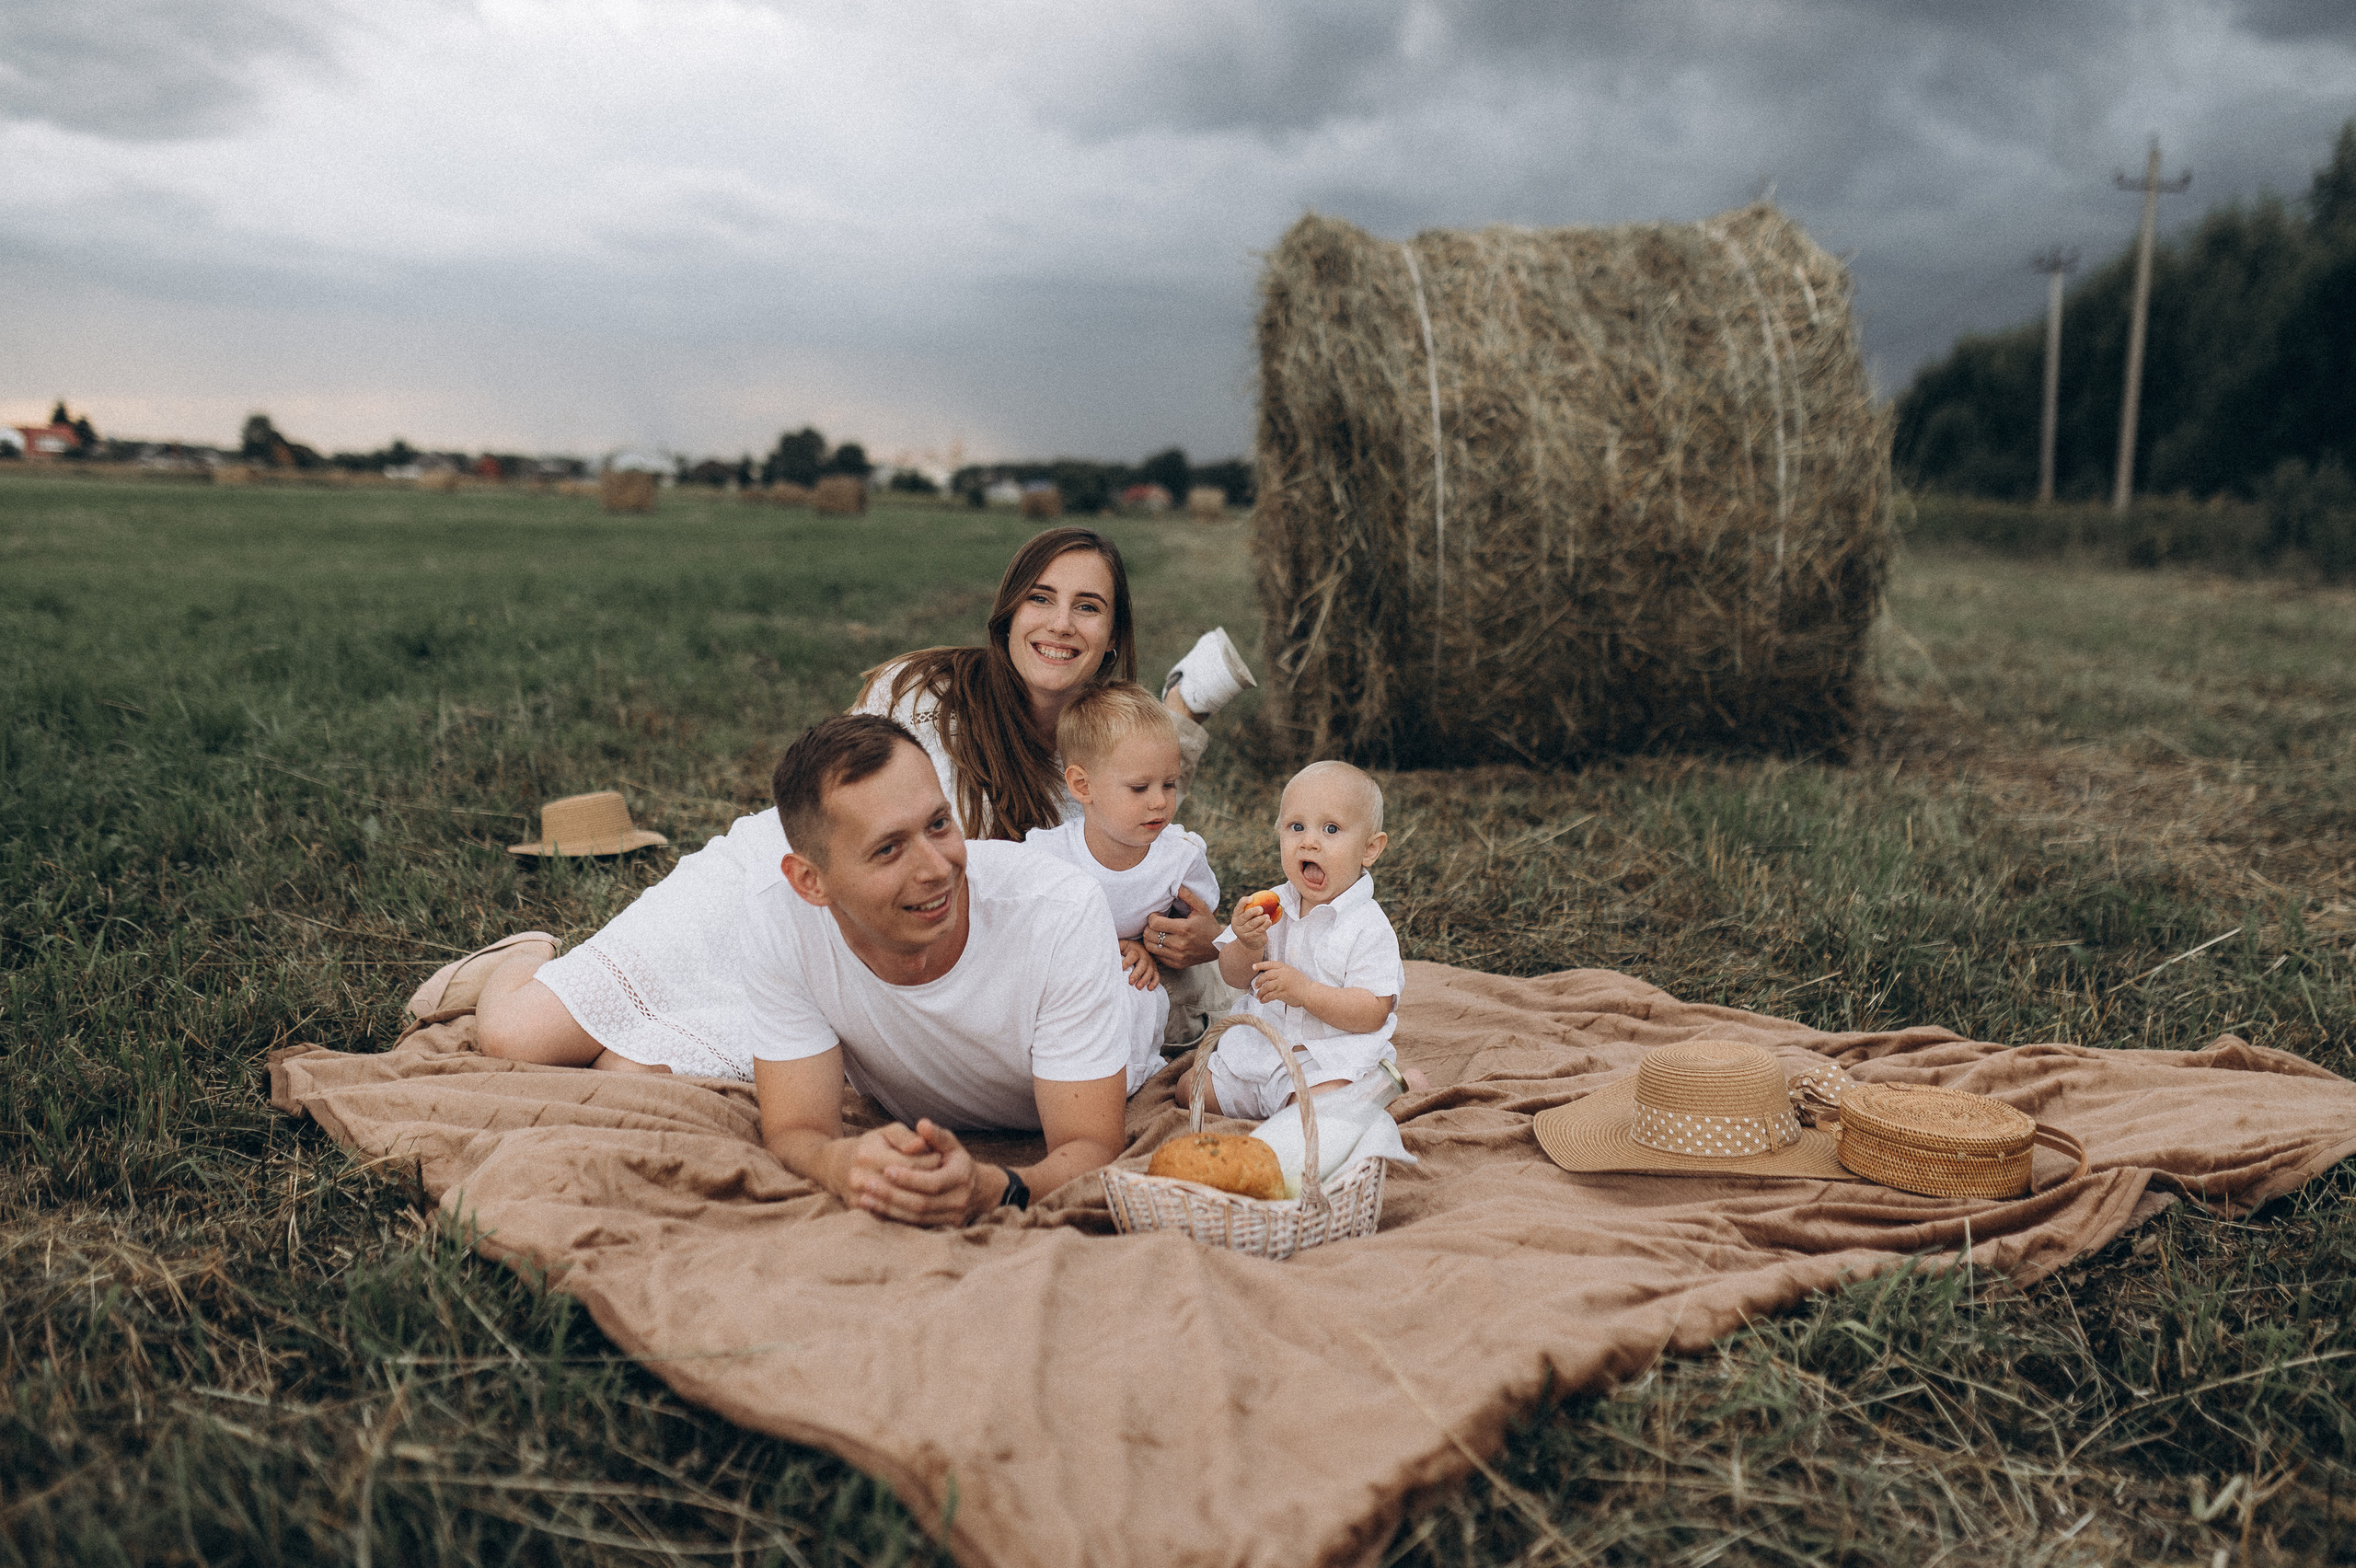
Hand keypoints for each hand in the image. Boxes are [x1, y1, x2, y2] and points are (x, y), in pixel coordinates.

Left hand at [835, 1119, 986, 1226]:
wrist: (977, 1191)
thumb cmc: (956, 1161)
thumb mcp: (950, 1145)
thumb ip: (935, 1135)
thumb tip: (922, 1124)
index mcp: (961, 1177)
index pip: (932, 1182)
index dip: (909, 1178)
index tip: (887, 1169)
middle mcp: (958, 1201)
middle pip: (921, 1203)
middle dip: (893, 1194)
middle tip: (868, 1184)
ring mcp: (951, 1218)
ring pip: (915, 1218)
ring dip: (888, 1208)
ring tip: (865, 1197)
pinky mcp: (943, 1229)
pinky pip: (914, 1226)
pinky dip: (893, 1218)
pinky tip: (875, 1209)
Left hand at [1119, 939, 1160, 990]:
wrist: (1142, 947)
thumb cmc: (1128, 948)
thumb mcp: (1122, 945)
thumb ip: (1116, 947)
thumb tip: (1106, 949)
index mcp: (1135, 950)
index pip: (1133, 955)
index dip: (1127, 962)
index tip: (1121, 968)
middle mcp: (1144, 956)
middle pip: (1142, 965)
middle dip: (1137, 974)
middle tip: (1131, 982)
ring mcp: (1150, 963)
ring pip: (1150, 971)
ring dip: (1145, 980)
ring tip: (1138, 987)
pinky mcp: (1154, 969)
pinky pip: (1156, 976)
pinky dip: (1154, 982)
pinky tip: (1149, 988)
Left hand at [1143, 886, 1219, 967]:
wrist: (1218, 947)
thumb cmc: (1208, 924)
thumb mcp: (1201, 908)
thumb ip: (1188, 895)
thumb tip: (1176, 885)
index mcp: (1184, 928)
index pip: (1155, 923)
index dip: (1152, 917)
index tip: (1156, 915)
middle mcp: (1180, 944)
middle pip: (1149, 935)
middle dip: (1148, 927)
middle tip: (1154, 923)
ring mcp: (1178, 956)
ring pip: (1150, 947)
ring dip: (1149, 938)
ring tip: (1156, 932)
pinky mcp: (1177, 964)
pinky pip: (1157, 956)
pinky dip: (1156, 948)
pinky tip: (1162, 942)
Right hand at [1229, 902, 1273, 954]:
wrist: (1250, 943)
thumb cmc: (1250, 926)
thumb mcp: (1248, 918)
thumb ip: (1252, 909)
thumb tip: (1266, 897)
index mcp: (1236, 916)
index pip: (1238, 907)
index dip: (1244, 902)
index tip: (1252, 898)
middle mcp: (1237, 924)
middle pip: (1245, 916)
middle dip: (1253, 911)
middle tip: (1261, 909)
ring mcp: (1242, 932)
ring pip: (1252, 924)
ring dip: (1260, 919)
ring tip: (1267, 916)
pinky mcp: (1250, 938)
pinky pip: (1258, 931)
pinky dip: (1264, 926)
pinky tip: (1269, 922)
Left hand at [1250, 961, 1313, 1008]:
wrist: (1309, 992)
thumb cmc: (1300, 983)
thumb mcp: (1291, 972)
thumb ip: (1280, 972)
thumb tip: (1266, 977)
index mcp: (1284, 967)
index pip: (1270, 964)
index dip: (1260, 965)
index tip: (1253, 967)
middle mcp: (1283, 974)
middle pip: (1266, 976)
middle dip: (1258, 981)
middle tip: (1255, 986)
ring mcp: (1282, 983)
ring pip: (1266, 987)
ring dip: (1260, 992)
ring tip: (1258, 996)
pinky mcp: (1282, 992)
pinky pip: (1270, 995)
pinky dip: (1265, 999)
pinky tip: (1263, 1000)